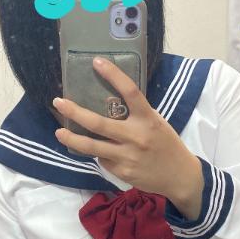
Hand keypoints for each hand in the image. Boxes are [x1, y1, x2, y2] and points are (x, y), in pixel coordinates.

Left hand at [51, 56, 203, 218]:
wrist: (180, 176)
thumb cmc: (167, 144)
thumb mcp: (157, 123)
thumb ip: (137, 114)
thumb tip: (109, 102)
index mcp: (148, 119)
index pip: (131, 92)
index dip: (114, 75)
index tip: (97, 62)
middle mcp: (136, 136)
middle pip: (99, 123)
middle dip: (75, 112)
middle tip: (59, 102)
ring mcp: (127, 156)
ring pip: (92, 146)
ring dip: (72, 138)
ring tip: (59, 132)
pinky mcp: (122, 172)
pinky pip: (102, 159)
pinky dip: (97, 153)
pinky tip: (96, 151)